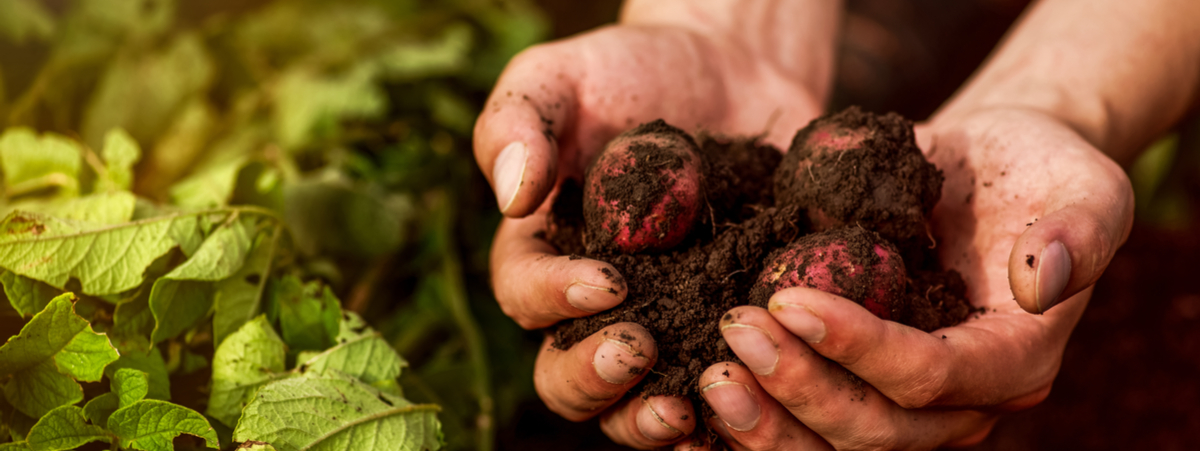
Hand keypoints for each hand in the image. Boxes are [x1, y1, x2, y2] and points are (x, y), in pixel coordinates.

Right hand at [476, 17, 829, 448]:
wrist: (726, 74)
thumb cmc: (627, 71)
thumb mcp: (560, 76)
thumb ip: (520, 124)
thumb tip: (511, 197)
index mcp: (540, 254)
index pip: (525, 294)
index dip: (555, 298)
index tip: (606, 281)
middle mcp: (590, 310)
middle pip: (564, 376)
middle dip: (595, 375)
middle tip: (639, 348)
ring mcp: (658, 329)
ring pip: (630, 407)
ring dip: (648, 418)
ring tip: (684, 409)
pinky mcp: (718, 336)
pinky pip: (712, 396)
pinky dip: (722, 417)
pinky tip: (748, 406)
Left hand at [701, 107, 1133, 448]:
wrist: (988, 168)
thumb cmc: (1037, 168)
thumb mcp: (1085, 183)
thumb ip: (1079, 231)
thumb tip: (1039, 277)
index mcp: (1015, 360)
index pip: (933, 376)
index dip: (861, 348)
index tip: (790, 299)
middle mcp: (963, 402)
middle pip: (876, 429)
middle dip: (800, 387)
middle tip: (735, 330)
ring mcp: (909, 405)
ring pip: (836, 446)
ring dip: (768, 422)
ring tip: (710, 375)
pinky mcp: (864, 388)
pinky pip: (808, 429)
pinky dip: (756, 426)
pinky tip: (702, 405)